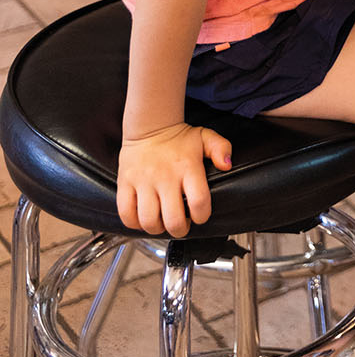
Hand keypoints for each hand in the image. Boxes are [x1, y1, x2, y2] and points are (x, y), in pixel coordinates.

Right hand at [117, 123, 231, 236]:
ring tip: (162, 221)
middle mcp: (165, 176)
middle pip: (173, 220)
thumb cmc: (179, 138)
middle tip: (181, 224)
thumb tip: (227, 165)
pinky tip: (143, 217)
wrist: (149, 126)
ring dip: (157, 229)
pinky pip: (126, 214)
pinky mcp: (126, 184)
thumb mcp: (205, 137)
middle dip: (180, 230)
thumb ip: (221, 148)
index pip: (199, 202)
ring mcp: (143, 181)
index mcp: (187, 167)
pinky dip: (134, 223)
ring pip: (149, 221)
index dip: (202, 216)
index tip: (199, 215)